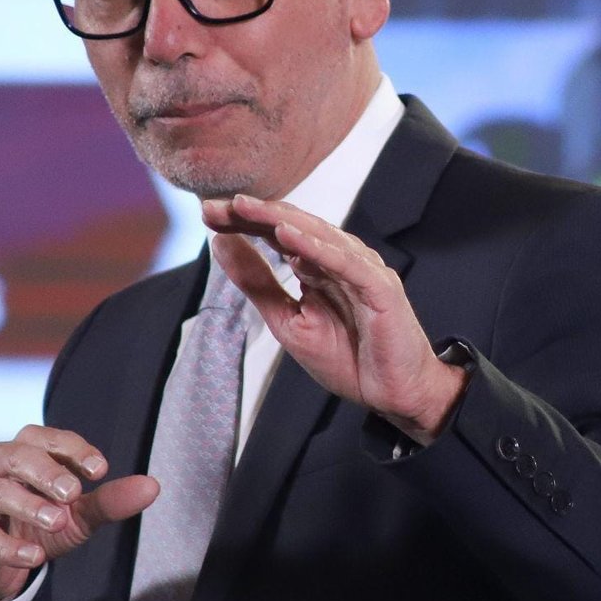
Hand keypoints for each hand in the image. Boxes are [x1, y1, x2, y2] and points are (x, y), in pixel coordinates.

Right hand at [0, 424, 158, 600]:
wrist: (7, 560)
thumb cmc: (45, 521)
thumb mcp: (81, 511)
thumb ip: (112, 498)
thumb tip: (153, 486)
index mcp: (27, 451)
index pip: (46, 438)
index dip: (73, 450)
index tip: (100, 470)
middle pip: (15, 456)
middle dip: (45, 471)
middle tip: (73, 492)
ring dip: (27, 505)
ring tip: (57, 520)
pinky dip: (8, 546)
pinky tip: (35, 556)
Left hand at [202, 194, 467, 443]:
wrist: (395, 395)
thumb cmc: (349, 358)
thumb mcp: (288, 321)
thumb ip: (257, 283)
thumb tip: (219, 244)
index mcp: (317, 266)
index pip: (275, 234)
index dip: (242, 222)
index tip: (206, 214)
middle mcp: (340, 259)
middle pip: (292, 226)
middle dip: (252, 214)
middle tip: (213, 205)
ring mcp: (362, 269)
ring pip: (317, 236)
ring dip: (279, 220)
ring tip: (244, 207)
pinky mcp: (380, 287)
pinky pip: (346, 263)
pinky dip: (318, 248)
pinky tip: (288, 235)